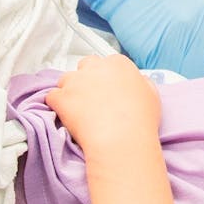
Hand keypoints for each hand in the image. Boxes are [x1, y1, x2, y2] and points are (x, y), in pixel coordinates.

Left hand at [45, 55, 159, 153]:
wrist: (121, 140)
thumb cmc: (140, 121)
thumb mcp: (151, 95)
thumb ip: (141, 82)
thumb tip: (137, 81)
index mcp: (118, 64)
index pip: (106, 63)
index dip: (105, 78)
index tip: (106, 90)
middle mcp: (95, 67)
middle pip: (84, 67)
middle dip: (86, 80)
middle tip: (91, 99)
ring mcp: (75, 81)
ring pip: (65, 80)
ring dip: (70, 92)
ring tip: (78, 111)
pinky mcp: (61, 97)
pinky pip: (52, 97)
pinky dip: (56, 105)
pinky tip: (66, 117)